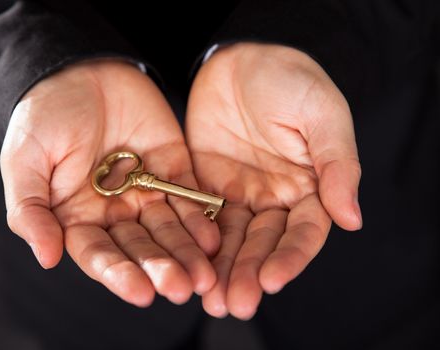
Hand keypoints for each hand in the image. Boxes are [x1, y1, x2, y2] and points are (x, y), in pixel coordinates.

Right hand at [0, 60, 218, 306]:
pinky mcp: (172, 170)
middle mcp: (115, 213)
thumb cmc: (44, 116)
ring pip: (169, 230)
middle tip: (180, 288)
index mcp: (78, 217)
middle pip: (141, 248)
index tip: (140, 293)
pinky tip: (213, 237)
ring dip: (187, 252)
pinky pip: (188, 197)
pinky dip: (201, 217)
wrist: (81, 70)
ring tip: (205, 275)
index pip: (100, 254)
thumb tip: (46, 258)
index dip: (119, 274)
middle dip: (160, 268)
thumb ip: (30, 210)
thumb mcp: (25, 160)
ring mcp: (145, 192)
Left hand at [186, 43, 361, 318]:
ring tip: (210, 302)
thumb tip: (352, 219)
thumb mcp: (323, 115)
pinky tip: (187, 266)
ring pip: (231, 240)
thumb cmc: (290, 80)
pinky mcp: (207, 187)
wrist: (241, 59)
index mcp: (309, 187)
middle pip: (264, 244)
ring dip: (222, 271)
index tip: (273, 281)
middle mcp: (275, 199)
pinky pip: (201, 219)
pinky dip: (196, 244)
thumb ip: (337, 166)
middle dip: (250, 274)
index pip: (303, 232)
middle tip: (234, 304)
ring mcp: (240, 195)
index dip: (290, 257)